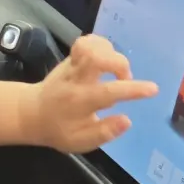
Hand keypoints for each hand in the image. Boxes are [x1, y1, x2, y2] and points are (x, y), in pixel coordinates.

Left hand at [25, 34, 157, 152]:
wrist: (30, 113)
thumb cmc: (59, 129)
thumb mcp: (80, 142)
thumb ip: (104, 132)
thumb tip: (127, 121)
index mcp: (80, 102)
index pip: (109, 92)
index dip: (132, 89)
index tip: (152, 89)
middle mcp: (76, 80)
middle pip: (97, 59)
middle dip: (120, 64)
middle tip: (125, 78)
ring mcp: (71, 66)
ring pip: (90, 46)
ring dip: (110, 52)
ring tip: (115, 67)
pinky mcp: (69, 58)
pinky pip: (85, 42)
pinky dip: (101, 44)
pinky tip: (106, 57)